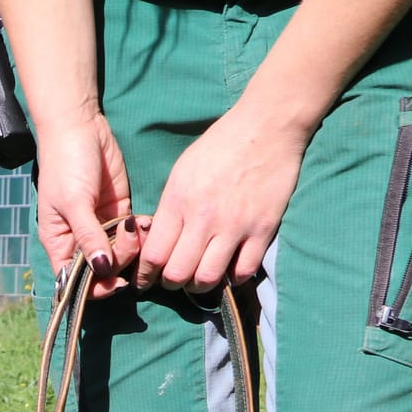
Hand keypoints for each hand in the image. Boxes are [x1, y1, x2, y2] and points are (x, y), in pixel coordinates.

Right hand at [35, 113, 142, 298]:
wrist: (80, 129)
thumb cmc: (65, 166)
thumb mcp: (74, 203)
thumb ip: (89, 237)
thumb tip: (102, 269)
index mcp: (60, 242)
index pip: (73, 280)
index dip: (94, 288)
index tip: (114, 281)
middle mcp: (80, 239)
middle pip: (102, 269)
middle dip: (119, 260)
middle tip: (127, 235)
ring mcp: (101, 226)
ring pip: (121, 253)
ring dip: (134, 245)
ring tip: (137, 224)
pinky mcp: (119, 210)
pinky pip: (133, 233)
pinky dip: (141, 232)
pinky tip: (144, 220)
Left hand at [136, 103, 308, 291]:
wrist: (268, 126)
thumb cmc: (220, 145)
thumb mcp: (181, 172)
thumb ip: (169, 208)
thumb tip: (158, 241)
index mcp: (177, 202)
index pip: (153, 255)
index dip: (145, 275)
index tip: (144, 280)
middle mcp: (203, 218)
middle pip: (177, 274)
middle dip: (170, 284)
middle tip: (172, 281)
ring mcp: (235, 225)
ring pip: (207, 278)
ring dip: (199, 286)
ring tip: (199, 280)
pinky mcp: (263, 228)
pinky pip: (244, 270)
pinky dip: (234, 278)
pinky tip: (229, 272)